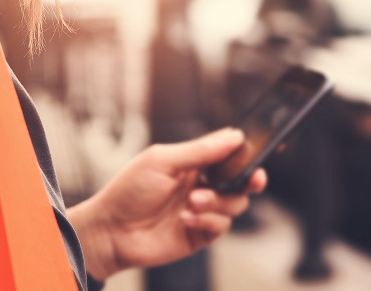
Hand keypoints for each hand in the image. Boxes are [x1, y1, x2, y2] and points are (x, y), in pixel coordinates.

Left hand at [67, 128, 266, 280]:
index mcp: (190, 163)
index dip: (244, 154)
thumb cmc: (129, 190)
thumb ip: (200, 150)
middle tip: (252, 178)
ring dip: (218, 201)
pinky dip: (207, 221)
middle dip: (249, 179)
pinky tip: (184, 219)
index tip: (258, 152)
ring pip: (234, 204)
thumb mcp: (162, 161)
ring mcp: (201, 211)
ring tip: (193, 201)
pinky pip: (221, 226)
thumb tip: (234, 135)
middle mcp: (199, 185)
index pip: (226, 155)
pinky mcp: (200, 234)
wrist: (112, 230)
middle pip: (239, 181)